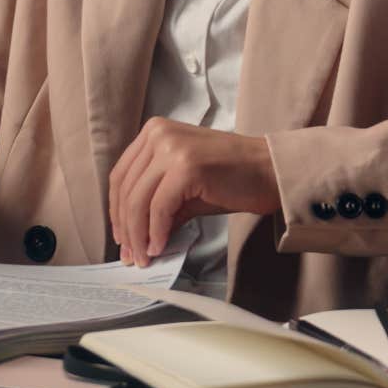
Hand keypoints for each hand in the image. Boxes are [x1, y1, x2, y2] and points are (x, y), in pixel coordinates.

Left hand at [108, 117, 280, 266]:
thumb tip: (134, 238)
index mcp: (154, 131)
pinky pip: (159, 206)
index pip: (121, 175)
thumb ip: (156, 204)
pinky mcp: (186, 165)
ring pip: (138, 199)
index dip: (116, 211)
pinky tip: (159, 247)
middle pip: (125, 188)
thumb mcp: (184, 187)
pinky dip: (155, 232)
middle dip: (125, 227)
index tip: (122, 237)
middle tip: (131, 255)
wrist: (270, 171)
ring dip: (138, 234)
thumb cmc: (232, 178)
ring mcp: (172, 147)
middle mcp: (159, 133)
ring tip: (144, 256)